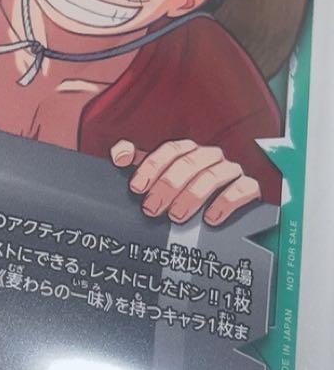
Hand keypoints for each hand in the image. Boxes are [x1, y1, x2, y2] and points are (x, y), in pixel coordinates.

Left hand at [110, 139, 261, 226]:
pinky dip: (226, 203)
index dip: (151, 167)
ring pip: (212, 176)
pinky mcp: (249, 186)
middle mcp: (209, 156)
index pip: (170, 150)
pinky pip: (242, 188)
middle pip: (188, 164)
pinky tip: (210, 218)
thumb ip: (136, 160)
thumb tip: (119, 154)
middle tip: (152, 208)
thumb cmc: (185, 186)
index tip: (137, 187)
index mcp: (188, 150)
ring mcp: (230, 170)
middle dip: (167, 187)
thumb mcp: (158, 172)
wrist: (225, 202)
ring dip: (191, 197)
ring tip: (176, 217)